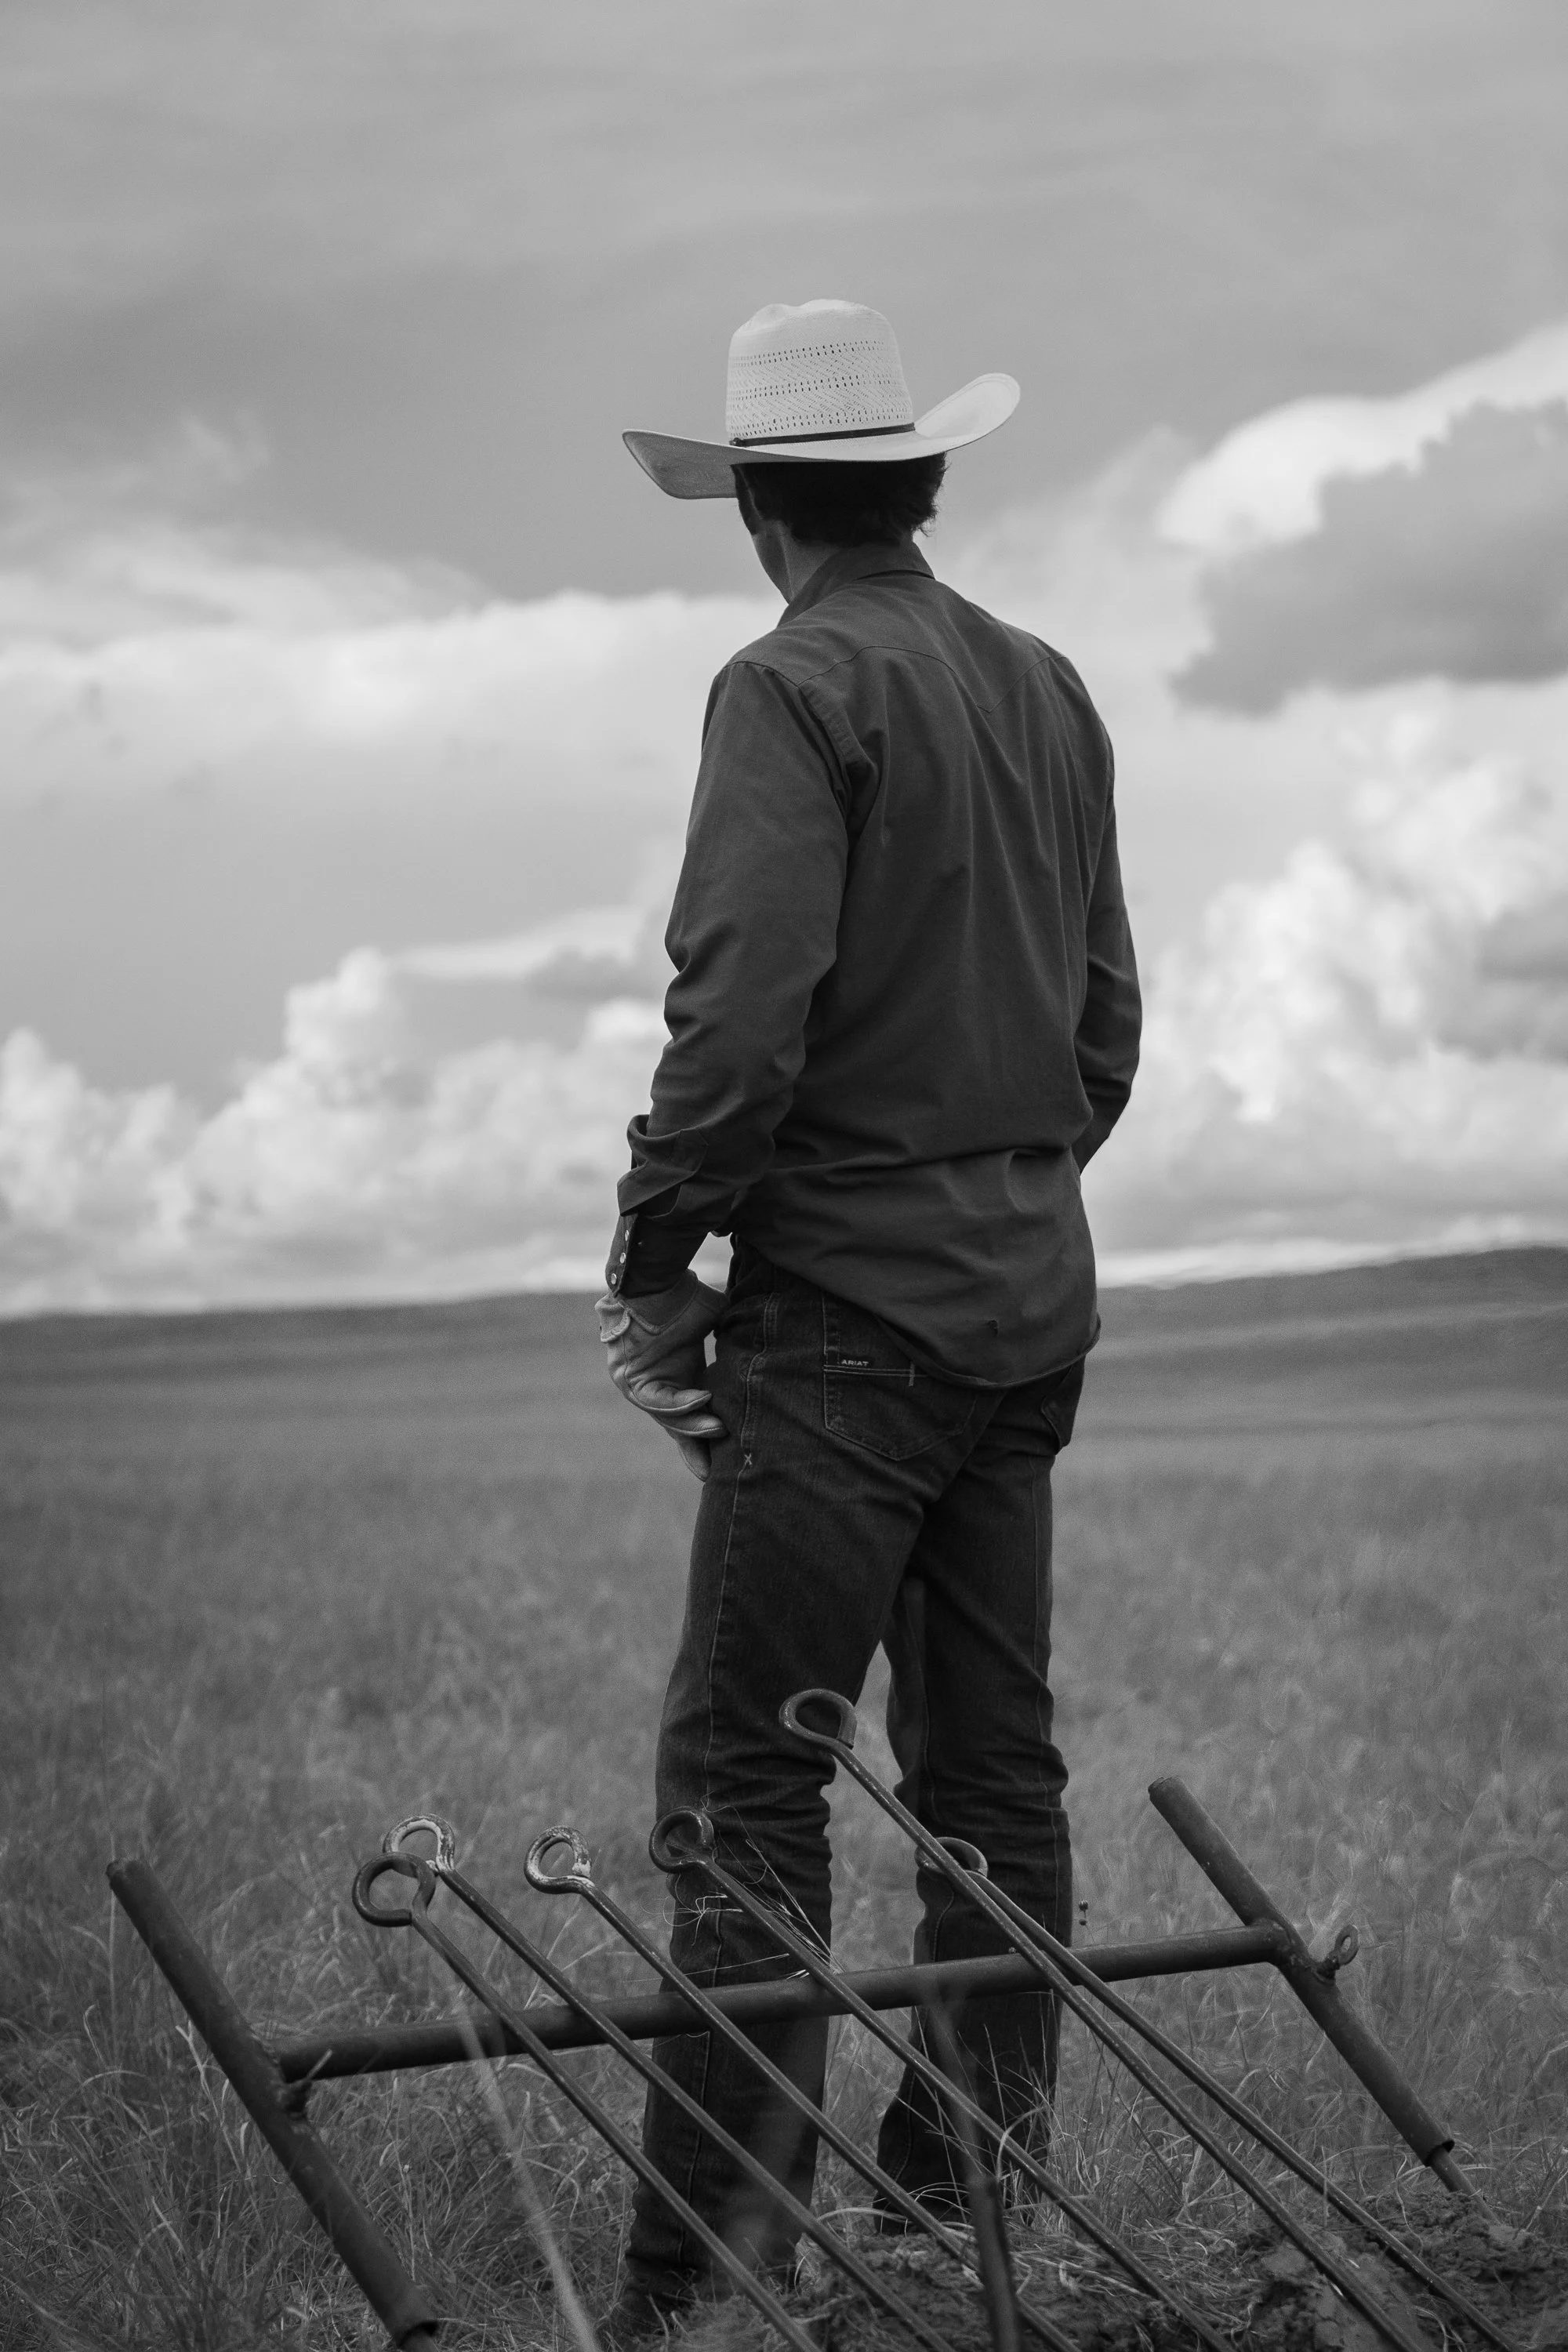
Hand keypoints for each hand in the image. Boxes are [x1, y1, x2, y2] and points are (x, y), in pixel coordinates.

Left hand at [595, 1272, 727, 1479]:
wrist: (658, 1279)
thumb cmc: (687, 1296)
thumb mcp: (719, 1323)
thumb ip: (739, 1338)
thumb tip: (777, 1339)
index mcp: (677, 1377)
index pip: (690, 1416)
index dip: (703, 1440)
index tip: (718, 1467)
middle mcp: (657, 1386)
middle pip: (677, 1426)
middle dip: (696, 1449)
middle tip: (715, 1473)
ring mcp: (639, 1385)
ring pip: (667, 1417)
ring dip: (694, 1424)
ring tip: (720, 1428)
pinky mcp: (631, 1377)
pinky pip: (656, 1399)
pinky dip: (679, 1402)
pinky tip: (703, 1399)